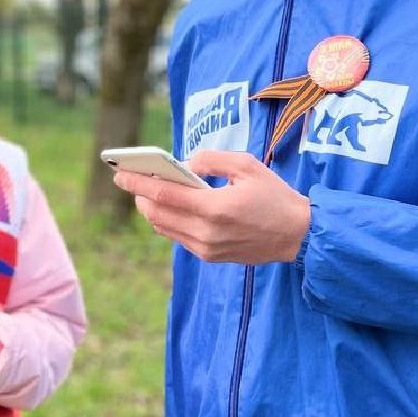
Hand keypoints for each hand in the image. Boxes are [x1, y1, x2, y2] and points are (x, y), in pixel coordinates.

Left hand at [113, 149, 309, 263]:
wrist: (298, 235)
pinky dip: (167, 221)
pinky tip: (168, 207)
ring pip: (163, 227)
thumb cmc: (274, 195)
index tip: (119, 173)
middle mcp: (206, 232)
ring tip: (145, 191)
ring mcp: (206, 248)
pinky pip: (178, 237)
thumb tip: (184, 163)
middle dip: (139, 195)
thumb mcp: (247, 166)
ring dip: (150, 209)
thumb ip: (211, 160)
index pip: (163, 195)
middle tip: (129, 179)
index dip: (137, 183)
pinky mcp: (209, 257)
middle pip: (156, 214)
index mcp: (215, 208)